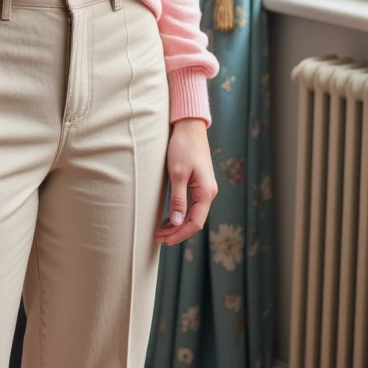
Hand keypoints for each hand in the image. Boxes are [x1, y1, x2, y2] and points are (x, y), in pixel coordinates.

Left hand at [154, 118, 216, 246]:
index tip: (164, 240)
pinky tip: (169, 218)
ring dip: (178, 224)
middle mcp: (209, 193)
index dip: (180, 234)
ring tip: (161, 230)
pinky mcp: (199, 184)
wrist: (189, 127)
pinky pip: (192, 205)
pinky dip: (180, 214)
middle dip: (177, 232)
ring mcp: (205, 189)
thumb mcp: (177, 174)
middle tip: (159, 238)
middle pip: (195, 221)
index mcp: (206, 192)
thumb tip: (177, 223)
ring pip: (193, 214)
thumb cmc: (183, 148)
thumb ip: (178, 200)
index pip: (195, 222)